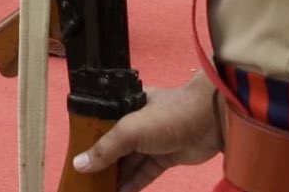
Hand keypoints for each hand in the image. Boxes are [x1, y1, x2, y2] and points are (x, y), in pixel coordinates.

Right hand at [70, 76, 223, 189]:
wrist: (211, 120)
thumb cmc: (167, 116)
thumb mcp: (131, 129)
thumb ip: (106, 148)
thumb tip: (79, 165)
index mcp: (127, 106)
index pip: (103, 125)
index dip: (90, 143)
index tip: (77, 162)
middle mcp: (138, 122)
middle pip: (115, 147)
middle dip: (102, 165)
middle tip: (86, 183)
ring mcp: (153, 141)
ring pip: (130, 162)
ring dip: (116, 178)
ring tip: (99, 191)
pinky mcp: (167, 157)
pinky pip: (145, 172)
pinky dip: (133, 184)